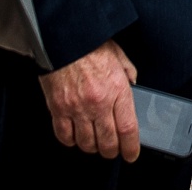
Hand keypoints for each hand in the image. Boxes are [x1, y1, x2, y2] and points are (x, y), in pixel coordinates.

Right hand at [39, 39, 139, 161]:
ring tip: (95, 142)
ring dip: (92, 147)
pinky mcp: (57, 108)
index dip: (130, 147)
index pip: (128, 129)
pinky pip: (64, 135)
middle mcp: (98, 102)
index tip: (131, 154)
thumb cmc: (90, 44)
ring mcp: (76, 107)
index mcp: (117, 89)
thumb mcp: (119, 56)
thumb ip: (128, 74)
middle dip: (112, 151)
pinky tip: (75, 136)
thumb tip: (133, 85)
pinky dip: (70, 140)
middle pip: (107, 142)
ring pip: (86, 143)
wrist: (64, 37)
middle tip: (113, 150)